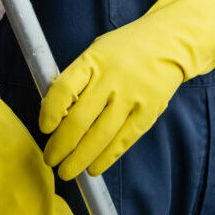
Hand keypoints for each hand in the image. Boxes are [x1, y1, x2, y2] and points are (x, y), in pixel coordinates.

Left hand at [41, 0, 214, 179]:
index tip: (44, 128)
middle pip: (79, 120)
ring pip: (100, 136)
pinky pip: (123, 141)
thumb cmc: (125, 50)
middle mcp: (111, 78)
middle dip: (60, 146)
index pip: (64, 88)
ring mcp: (132, 96)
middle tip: (50, 160)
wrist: (169, 42)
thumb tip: (53, 114)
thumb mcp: (97, 52)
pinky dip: (106, 158)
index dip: (50, 112)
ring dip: (79, 158)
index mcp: (93, 60)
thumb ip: (77, 79)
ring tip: (67, 171)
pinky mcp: (148, 111)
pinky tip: (94, 168)